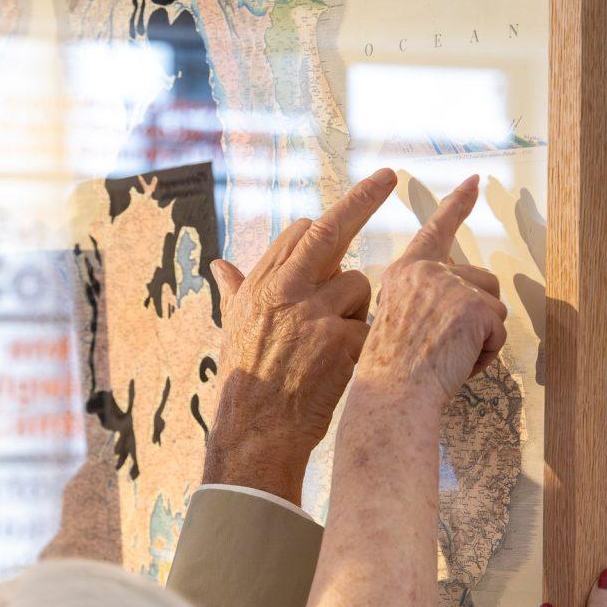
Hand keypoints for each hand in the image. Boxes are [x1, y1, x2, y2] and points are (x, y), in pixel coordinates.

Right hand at [203, 168, 397, 501]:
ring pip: (360, 286)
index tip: (349, 209)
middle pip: (331, 231)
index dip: (326, 223)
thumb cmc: (246, 382)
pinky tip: (346, 363)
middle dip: (363, 198)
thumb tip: (219, 264)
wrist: (257, 431)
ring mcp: (313, 314)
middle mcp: (284, 291)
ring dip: (359, 308)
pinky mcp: (341, 340)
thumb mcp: (233, 329)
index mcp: (259, 285)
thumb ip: (235, 290)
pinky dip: (366, 342)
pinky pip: (370, 324)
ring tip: (335, 344)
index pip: (300, 233)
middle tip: (388, 175)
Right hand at [357, 176, 507, 408]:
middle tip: (445, 349)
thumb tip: (465, 299)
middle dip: (477, 315)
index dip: (457, 205)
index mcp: (405, 272)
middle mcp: (428, 271)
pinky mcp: (475, 307)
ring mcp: (452, 286)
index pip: (436, 229)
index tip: (473, 182)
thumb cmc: (391, 372)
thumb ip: (426, 298)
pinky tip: (457, 364)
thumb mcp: (399, 319)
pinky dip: (486, 353)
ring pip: (495, 306)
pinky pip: (499, 332)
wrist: (393, 394)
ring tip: (448, 357)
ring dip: (482, 336)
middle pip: (482, 281)